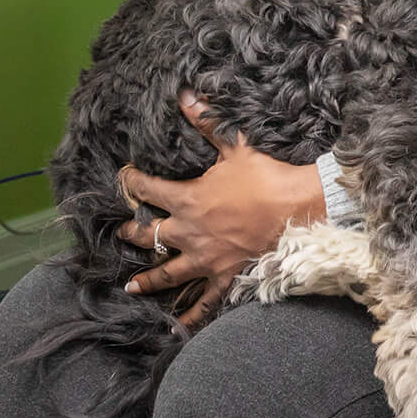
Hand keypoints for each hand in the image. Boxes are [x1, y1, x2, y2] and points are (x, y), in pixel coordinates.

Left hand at [116, 92, 328, 326]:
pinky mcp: (225, 276)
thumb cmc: (264, 178)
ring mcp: (206, 258)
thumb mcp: (233, 146)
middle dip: (131, 234)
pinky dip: (191, 313)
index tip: (122, 177)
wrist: (297, 211)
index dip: (132, 182)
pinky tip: (178, 324)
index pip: (148, 189)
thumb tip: (185, 93)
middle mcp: (189, 232)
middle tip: (118, 236)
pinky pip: (204, 300)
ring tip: (131, 287)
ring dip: (148, 280)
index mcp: (187, 199)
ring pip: (168, 273)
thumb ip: (205, 122)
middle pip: (149, 235)